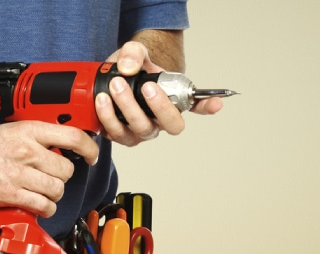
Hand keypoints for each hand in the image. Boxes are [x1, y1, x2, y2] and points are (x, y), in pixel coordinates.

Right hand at [0, 121, 98, 216]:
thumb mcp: (13, 131)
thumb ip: (39, 138)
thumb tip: (65, 148)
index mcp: (29, 131)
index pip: (73, 137)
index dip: (89, 148)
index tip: (92, 156)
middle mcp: (26, 151)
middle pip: (67, 170)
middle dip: (62, 177)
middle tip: (51, 178)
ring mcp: (18, 173)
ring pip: (57, 189)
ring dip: (53, 195)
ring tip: (42, 192)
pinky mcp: (10, 193)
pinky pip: (43, 206)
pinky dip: (45, 209)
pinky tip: (38, 206)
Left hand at [96, 41, 222, 145]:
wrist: (111, 79)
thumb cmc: (131, 70)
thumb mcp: (135, 53)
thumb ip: (134, 53)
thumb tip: (128, 67)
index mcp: (173, 101)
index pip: (196, 106)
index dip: (208, 107)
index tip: (217, 102)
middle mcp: (160, 120)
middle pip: (170, 125)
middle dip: (159, 107)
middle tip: (145, 87)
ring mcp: (141, 130)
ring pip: (141, 129)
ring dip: (127, 109)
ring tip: (115, 86)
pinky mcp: (120, 135)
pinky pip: (116, 133)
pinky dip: (107, 118)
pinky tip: (102, 101)